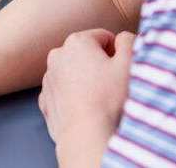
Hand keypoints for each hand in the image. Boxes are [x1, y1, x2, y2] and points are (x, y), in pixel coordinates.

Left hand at [39, 29, 134, 158]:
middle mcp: (57, 55)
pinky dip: (74, 98)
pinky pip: (64, 93)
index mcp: (77, 42)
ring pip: (73, 73)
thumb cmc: (111, 99)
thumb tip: (123, 37)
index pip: (103, 37)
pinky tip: (86, 110)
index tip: (122, 70)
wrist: (86, 136)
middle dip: (100, 66)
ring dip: (86, 82)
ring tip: (100, 101)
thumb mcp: (130, 64)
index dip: (118, 53)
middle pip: (86, 54)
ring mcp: (49, 78)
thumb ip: (129, 42)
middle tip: (113, 86)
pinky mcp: (45, 99)